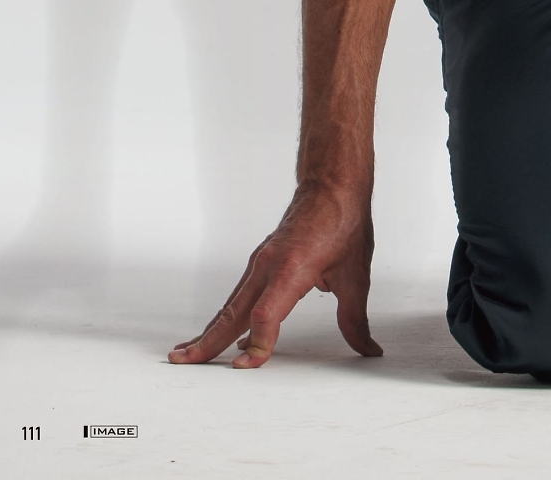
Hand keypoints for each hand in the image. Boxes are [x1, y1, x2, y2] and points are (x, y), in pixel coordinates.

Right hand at [168, 181, 381, 368]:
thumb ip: (355, 319)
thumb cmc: (344, 223)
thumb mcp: (356, 275)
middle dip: (208, 340)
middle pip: (233, 312)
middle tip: (183, 362)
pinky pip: (239, 294)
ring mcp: (261, 262)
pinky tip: (221, 334)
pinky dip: (226, 316)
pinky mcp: (260, 262)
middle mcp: (269, 265)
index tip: (248, 364)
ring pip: (231, 304)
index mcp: (292, 268)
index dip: (258, 344)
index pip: (266, 315)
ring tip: (188, 353)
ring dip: (210, 330)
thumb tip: (367, 349)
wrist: (333, 185)